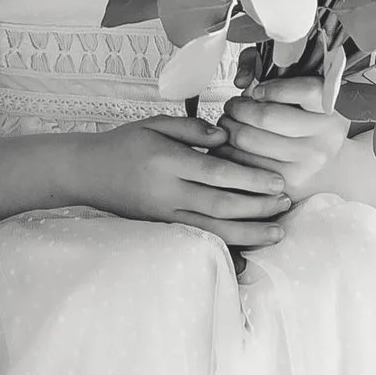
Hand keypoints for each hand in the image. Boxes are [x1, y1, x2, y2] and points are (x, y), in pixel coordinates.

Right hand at [74, 117, 295, 239]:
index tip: (276, 181)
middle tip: (286, 204)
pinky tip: (247, 250)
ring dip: (248, 233)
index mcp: (167, 162)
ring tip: (277, 231)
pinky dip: (226, 247)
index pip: (216, 173)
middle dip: (257, 207)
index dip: (250, 179)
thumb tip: (227, 137)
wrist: (89, 173)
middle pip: (220, 205)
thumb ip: (192, 128)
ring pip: (213, 230)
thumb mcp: (155, 124)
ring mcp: (164, 215)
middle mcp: (167, 193)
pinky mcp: (163, 228)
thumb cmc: (125, 143)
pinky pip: (199, 239)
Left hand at [220, 79, 346, 201]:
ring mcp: (307, 164)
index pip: (305, 90)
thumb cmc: (309, 124)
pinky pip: (245, 164)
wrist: (329, 166)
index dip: (273, 88)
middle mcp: (324, 139)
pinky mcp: (288, 184)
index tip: (258, 90)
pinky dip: (228, 151)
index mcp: (331, 110)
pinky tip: (229, 144)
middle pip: (266, 116)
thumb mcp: (306, 97)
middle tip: (232, 106)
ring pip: (249, 141)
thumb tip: (244, 81)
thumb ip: (277, 77)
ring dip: (229, 128)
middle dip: (238, 107)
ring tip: (228, 123)